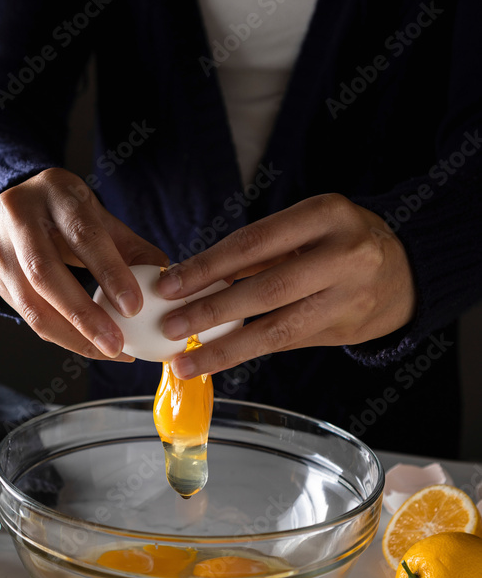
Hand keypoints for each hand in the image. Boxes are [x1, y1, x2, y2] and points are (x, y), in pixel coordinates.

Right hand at [0, 167, 168, 359]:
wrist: (15, 210)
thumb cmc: (67, 215)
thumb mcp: (98, 217)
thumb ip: (130, 247)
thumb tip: (165, 280)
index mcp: (54, 193)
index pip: (82, 235)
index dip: (109, 272)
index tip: (134, 307)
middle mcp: (19, 217)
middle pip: (45, 274)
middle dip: (84, 315)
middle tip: (117, 344)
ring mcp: (0, 249)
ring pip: (31, 304)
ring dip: (72, 335)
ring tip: (109, 351)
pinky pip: (29, 317)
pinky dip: (63, 336)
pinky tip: (91, 346)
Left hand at [156, 193, 416, 378]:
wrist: (406, 272)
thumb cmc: (340, 242)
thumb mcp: (308, 226)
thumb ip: (259, 250)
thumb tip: (192, 280)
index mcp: (326, 214)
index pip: (254, 242)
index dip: (208, 266)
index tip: (170, 284)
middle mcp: (344, 255)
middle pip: (267, 289)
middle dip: (211, 311)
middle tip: (171, 325)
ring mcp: (348, 297)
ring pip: (277, 329)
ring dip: (224, 349)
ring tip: (185, 363)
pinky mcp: (346, 331)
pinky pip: (286, 344)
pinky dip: (246, 353)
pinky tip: (215, 361)